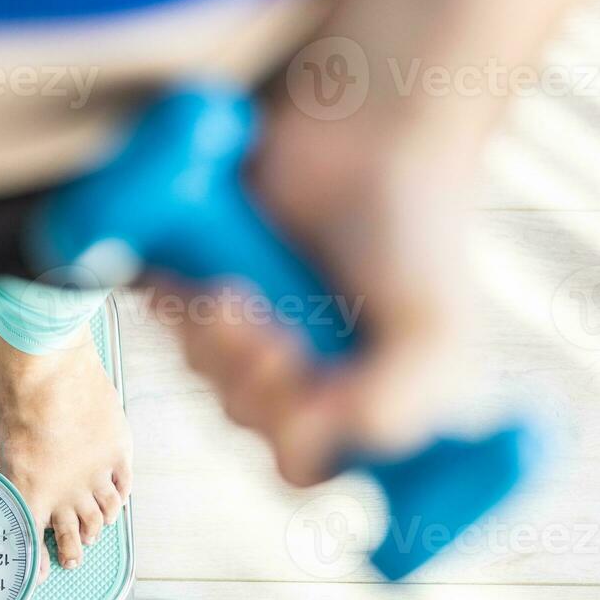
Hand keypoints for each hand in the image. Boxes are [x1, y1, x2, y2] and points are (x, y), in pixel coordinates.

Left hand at [154, 95, 474, 486]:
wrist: (363, 135)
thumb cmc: (411, 232)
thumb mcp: (434, 331)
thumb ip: (395, 405)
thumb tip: (315, 440)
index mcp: (362, 398)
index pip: (304, 464)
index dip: (290, 436)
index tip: (299, 389)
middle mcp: (303, 372)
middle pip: (245, 418)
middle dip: (248, 374)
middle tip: (265, 324)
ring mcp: (249, 329)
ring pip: (201, 371)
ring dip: (209, 339)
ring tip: (234, 292)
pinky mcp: (203, 283)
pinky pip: (165, 319)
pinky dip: (174, 304)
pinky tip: (199, 280)